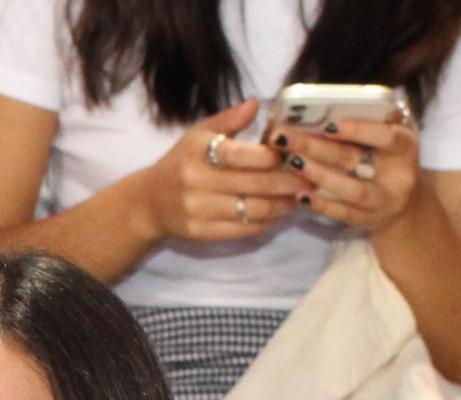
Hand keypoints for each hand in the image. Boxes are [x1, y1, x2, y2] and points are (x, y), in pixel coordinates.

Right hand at [138, 99, 301, 245]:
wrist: (148, 204)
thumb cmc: (179, 163)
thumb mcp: (198, 134)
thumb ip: (228, 120)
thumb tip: (256, 103)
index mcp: (199, 153)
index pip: (243, 155)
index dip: (273, 156)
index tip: (294, 153)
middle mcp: (197, 183)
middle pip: (253, 185)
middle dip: (288, 181)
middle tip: (311, 176)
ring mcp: (199, 211)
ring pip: (252, 210)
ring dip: (282, 205)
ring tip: (300, 196)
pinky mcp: (201, 234)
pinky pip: (242, 230)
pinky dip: (266, 222)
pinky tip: (280, 213)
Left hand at [276, 116, 419, 234]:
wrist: (405, 205)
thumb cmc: (392, 160)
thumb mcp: (393, 136)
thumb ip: (378, 119)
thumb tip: (353, 98)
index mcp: (405, 146)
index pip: (384, 136)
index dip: (358, 130)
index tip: (328, 125)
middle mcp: (397, 175)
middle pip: (354, 159)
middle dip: (318, 148)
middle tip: (287, 138)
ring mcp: (382, 201)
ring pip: (351, 191)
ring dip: (319, 176)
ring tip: (293, 163)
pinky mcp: (368, 220)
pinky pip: (343, 214)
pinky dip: (321, 205)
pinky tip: (301, 196)